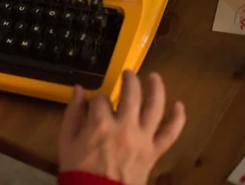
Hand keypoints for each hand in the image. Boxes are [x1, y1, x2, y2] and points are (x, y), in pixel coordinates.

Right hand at [58, 70, 185, 184]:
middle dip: (129, 80)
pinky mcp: (154, 152)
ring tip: (154, 77)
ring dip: (156, 89)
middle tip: (128, 73)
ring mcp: (142, 139)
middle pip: (131, 95)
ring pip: (154, 107)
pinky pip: (170, 134)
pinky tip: (179, 105)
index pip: (101, 99)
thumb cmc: (79, 170)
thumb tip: (79, 89)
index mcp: (100, 124)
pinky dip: (177, 119)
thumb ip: (72, 113)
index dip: (97, 100)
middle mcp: (124, 127)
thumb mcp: (66, 141)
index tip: (93, 106)